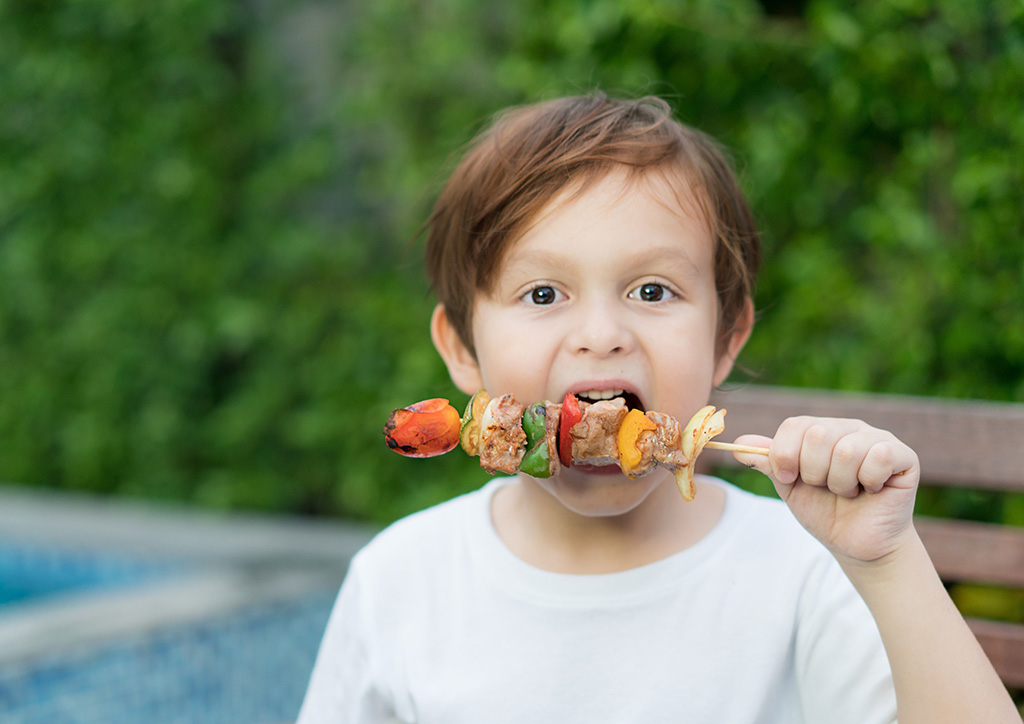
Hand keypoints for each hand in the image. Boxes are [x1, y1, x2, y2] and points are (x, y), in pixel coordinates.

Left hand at [733, 416, 920, 564]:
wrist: (857, 545)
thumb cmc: (824, 511)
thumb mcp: (789, 486)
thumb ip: (768, 463)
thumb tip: (736, 445)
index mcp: (820, 430)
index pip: (794, 425)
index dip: (785, 456)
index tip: (789, 479)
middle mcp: (849, 427)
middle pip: (817, 434)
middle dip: (813, 473)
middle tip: (825, 488)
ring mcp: (878, 438)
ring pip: (845, 450)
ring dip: (840, 483)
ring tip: (849, 492)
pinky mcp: (903, 456)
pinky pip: (878, 456)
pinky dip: (868, 481)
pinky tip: (871, 490)